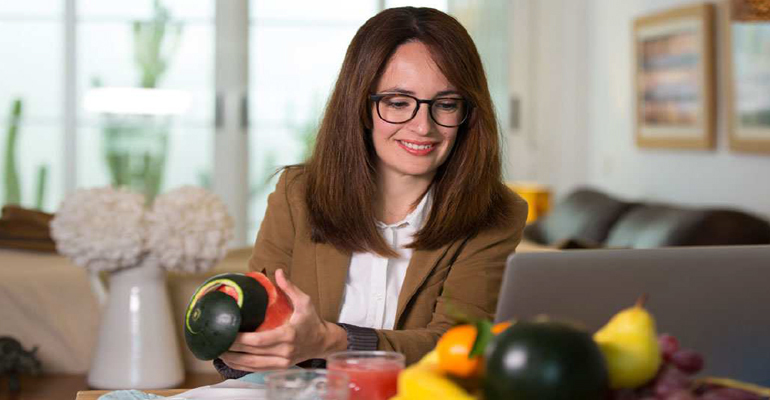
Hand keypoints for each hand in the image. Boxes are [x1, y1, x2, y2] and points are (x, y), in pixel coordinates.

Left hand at [219, 269, 347, 370]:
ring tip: (218, 351)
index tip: (228, 332)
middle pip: (251, 354)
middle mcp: (284, 351)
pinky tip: (231, 361)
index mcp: (289, 335)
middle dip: (231, 348)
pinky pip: (257, 369)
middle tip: (216, 340)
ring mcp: (282, 362)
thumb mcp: (305, 302)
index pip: (259, 341)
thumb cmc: (313, 321)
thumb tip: (277, 271)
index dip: (240, 339)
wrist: (323, 342)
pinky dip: (242, 366)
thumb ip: (290, 287)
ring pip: (252, 365)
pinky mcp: (280, 367)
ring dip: (233, 360)